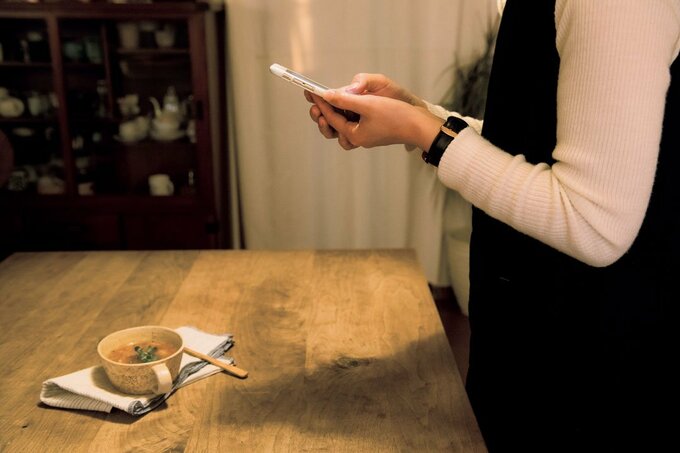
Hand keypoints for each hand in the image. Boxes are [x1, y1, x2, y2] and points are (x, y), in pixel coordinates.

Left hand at [309, 88, 442, 150]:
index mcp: (354, 135)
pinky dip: (346, 117)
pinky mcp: (373, 130)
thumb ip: (345, 99)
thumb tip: (326, 95)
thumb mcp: (368, 104)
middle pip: (333, 128)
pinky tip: (346, 106)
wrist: (420, 126)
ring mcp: (366, 135)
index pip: (331, 117)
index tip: (312, 91)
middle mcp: (358, 138)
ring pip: (342, 129)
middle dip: (322, 114)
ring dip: (333, 117)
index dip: (321, 103)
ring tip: (326, 105)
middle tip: (314, 102)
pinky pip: (353, 125)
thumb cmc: (397, 116)